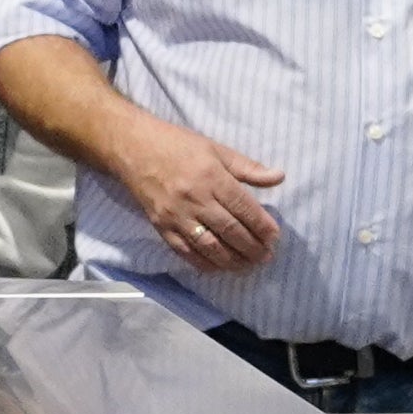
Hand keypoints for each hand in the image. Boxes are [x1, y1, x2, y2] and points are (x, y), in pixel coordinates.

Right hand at [110, 106, 287, 273]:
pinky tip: (218, 267)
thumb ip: (248, 167)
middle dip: (252, 247)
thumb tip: (279, 177)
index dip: (262, 226)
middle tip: (266, 256)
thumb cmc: (178, 145)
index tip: (274, 237)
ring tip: (248, 265)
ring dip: (232, 260)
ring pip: (210, 246)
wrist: (133, 149)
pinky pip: (186, 251)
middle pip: (230, 230)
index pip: (244, 208)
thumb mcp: (216, 149)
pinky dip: (204, 263)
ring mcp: (177, 216)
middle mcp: (196, 199)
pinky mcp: (162, 226)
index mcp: (212, 177)